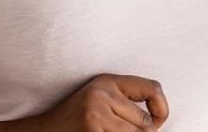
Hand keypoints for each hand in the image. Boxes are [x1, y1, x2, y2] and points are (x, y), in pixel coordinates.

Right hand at [36, 74, 168, 131]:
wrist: (46, 129)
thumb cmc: (78, 117)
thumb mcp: (101, 99)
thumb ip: (127, 101)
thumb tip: (157, 119)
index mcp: (108, 81)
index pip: (153, 88)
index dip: (161, 108)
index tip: (157, 121)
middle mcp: (103, 93)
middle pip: (145, 121)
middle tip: (123, 131)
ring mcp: (97, 112)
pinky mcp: (92, 129)